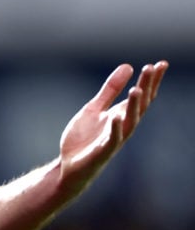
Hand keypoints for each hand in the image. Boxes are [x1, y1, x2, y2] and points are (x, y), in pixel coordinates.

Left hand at [58, 61, 167, 191]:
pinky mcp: (102, 152)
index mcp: (121, 114)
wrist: (68, 166)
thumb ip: (110, 90)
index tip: (161, 63)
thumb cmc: (84, 139)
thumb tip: (128, 66)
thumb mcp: (94, 109)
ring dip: (134, 106)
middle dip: (146, 87)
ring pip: (130, 122)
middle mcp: (122, 126)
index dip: (151, 80)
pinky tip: (117, 117)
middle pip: (140, 105)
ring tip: (137, 89)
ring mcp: (114, 139)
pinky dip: (116, 129)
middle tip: (152, 68)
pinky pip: (112, 140)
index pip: (142, 96)